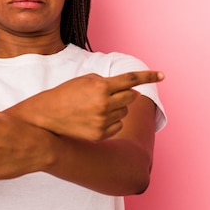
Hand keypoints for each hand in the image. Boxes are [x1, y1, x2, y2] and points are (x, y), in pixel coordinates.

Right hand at [27, 70, 163, 140]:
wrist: (47, 116)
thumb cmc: (66, 94)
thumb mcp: (86, 80)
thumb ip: (109, 82)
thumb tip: (131, 91)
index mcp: (101, 86)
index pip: (131, 79)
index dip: (148, 76)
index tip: (162, 75)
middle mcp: (105, 104)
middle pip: (130, 97)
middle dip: (124, 94)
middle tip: (108, 94)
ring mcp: (103, 121)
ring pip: (124, 111)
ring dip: (115, 108)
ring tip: (93, 108)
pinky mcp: (101, 134)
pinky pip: (117, 125)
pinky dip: (110, 121)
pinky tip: (93, 119)